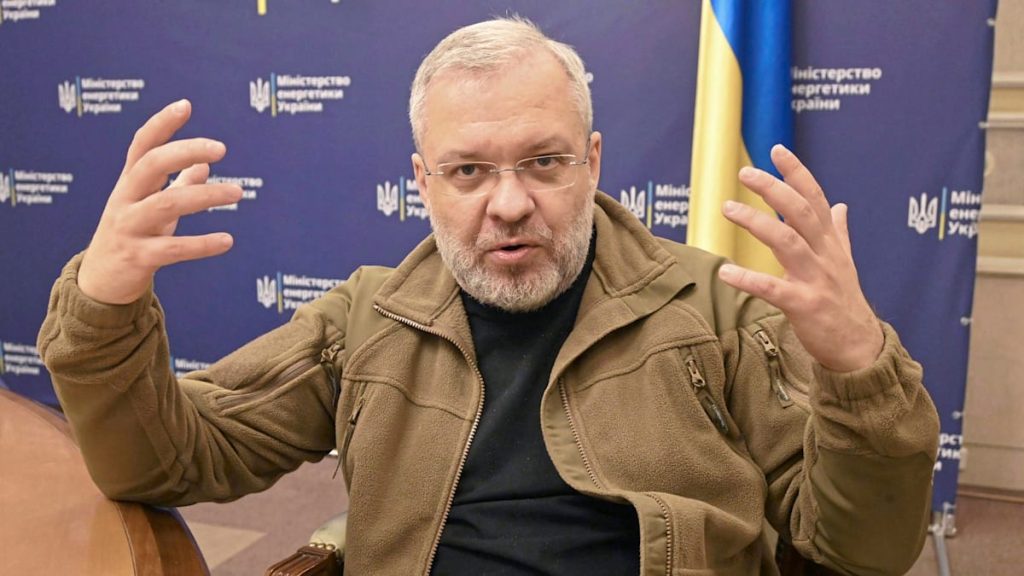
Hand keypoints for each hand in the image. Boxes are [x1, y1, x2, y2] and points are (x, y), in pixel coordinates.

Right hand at [78, 100, 242, 304]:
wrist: (101, 281)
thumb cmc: (132, 234)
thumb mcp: (152, 206)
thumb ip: (176, 184)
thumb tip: (204, 163)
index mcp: (130, 183)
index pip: (142, 145)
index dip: (161, 124)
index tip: (185, 105)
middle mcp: (125, 200)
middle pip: (151, 165)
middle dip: (184, 151)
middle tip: (221, 148)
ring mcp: (129, 228)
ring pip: (165, 204)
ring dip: (204, 196)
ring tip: (238, 192)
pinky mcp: (138, 258)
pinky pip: (173, 249)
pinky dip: (202, 244)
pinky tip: (228, 240)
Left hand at [717, 144, 882, 371]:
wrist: (860, 348)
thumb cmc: (845, 302)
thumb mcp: (845, 262)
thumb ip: (839, 232)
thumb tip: (841, 205)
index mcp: (830, 243)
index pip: (815, 198)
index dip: (797, 173)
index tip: (776, 150)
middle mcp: (824, 255)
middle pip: (800, 213)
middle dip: (773, 189)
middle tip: (745, 173)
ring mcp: (816, 280)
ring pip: (787, 242)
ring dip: (756, 223)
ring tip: (727, 208)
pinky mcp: (804, 306)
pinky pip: (774, 289)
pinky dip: (749, 279)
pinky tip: (725, 272)